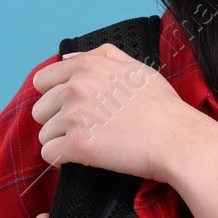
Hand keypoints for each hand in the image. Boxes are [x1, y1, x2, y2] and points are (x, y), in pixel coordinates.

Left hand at [29, 42, 194, 183]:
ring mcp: (75, 116)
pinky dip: (62, 161)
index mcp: (88, 67)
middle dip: (57, 122)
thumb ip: (101, 56)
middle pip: (40, 110)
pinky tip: (82, 158)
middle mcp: (76, 88)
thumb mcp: (135, 68)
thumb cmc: (162, 107)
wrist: (177, 139)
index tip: (69, 109)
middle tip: (85, 129)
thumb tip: (68, 58)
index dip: (53, 97)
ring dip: (62, 142)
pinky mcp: (77, 145)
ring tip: (90, 144)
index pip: (42, 80)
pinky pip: (49, 155)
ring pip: (44, 135)